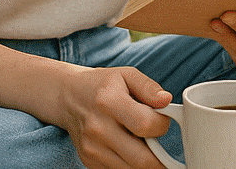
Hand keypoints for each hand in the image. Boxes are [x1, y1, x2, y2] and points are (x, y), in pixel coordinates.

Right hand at [54, 66, 172, 168]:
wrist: (69, 96)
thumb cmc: (101, 85)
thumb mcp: (127, 75)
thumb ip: (149, 87)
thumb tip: (166, 100)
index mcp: (109, 101)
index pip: (146, 125)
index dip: (162, 125)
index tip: (162, 120)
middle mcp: (98, 128)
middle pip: (142, 159)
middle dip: (160, 156)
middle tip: (161, 144)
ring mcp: (92, 148)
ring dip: (145, 161)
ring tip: (141, 142)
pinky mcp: (89, 160)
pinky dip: (130, 163)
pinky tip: (127, 147)